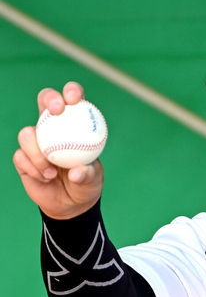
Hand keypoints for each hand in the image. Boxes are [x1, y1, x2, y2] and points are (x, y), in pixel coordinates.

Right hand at [13, 81, 103, 219]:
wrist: (70, 205)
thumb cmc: (85, 185)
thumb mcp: (93, 181)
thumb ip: (87, 174)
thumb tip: (76, 172)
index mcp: (75, 125)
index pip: (73, 100)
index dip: (71, 91)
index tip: (73, 99)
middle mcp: (53, 127)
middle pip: (45, 100)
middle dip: (49, 98)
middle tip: (56, 111)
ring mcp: (36, 141)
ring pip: (27, 133)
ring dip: (38, 153)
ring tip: (52, 171)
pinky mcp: (23, 157)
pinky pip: (21, 157)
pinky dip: (34, 169)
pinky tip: (46, 178)